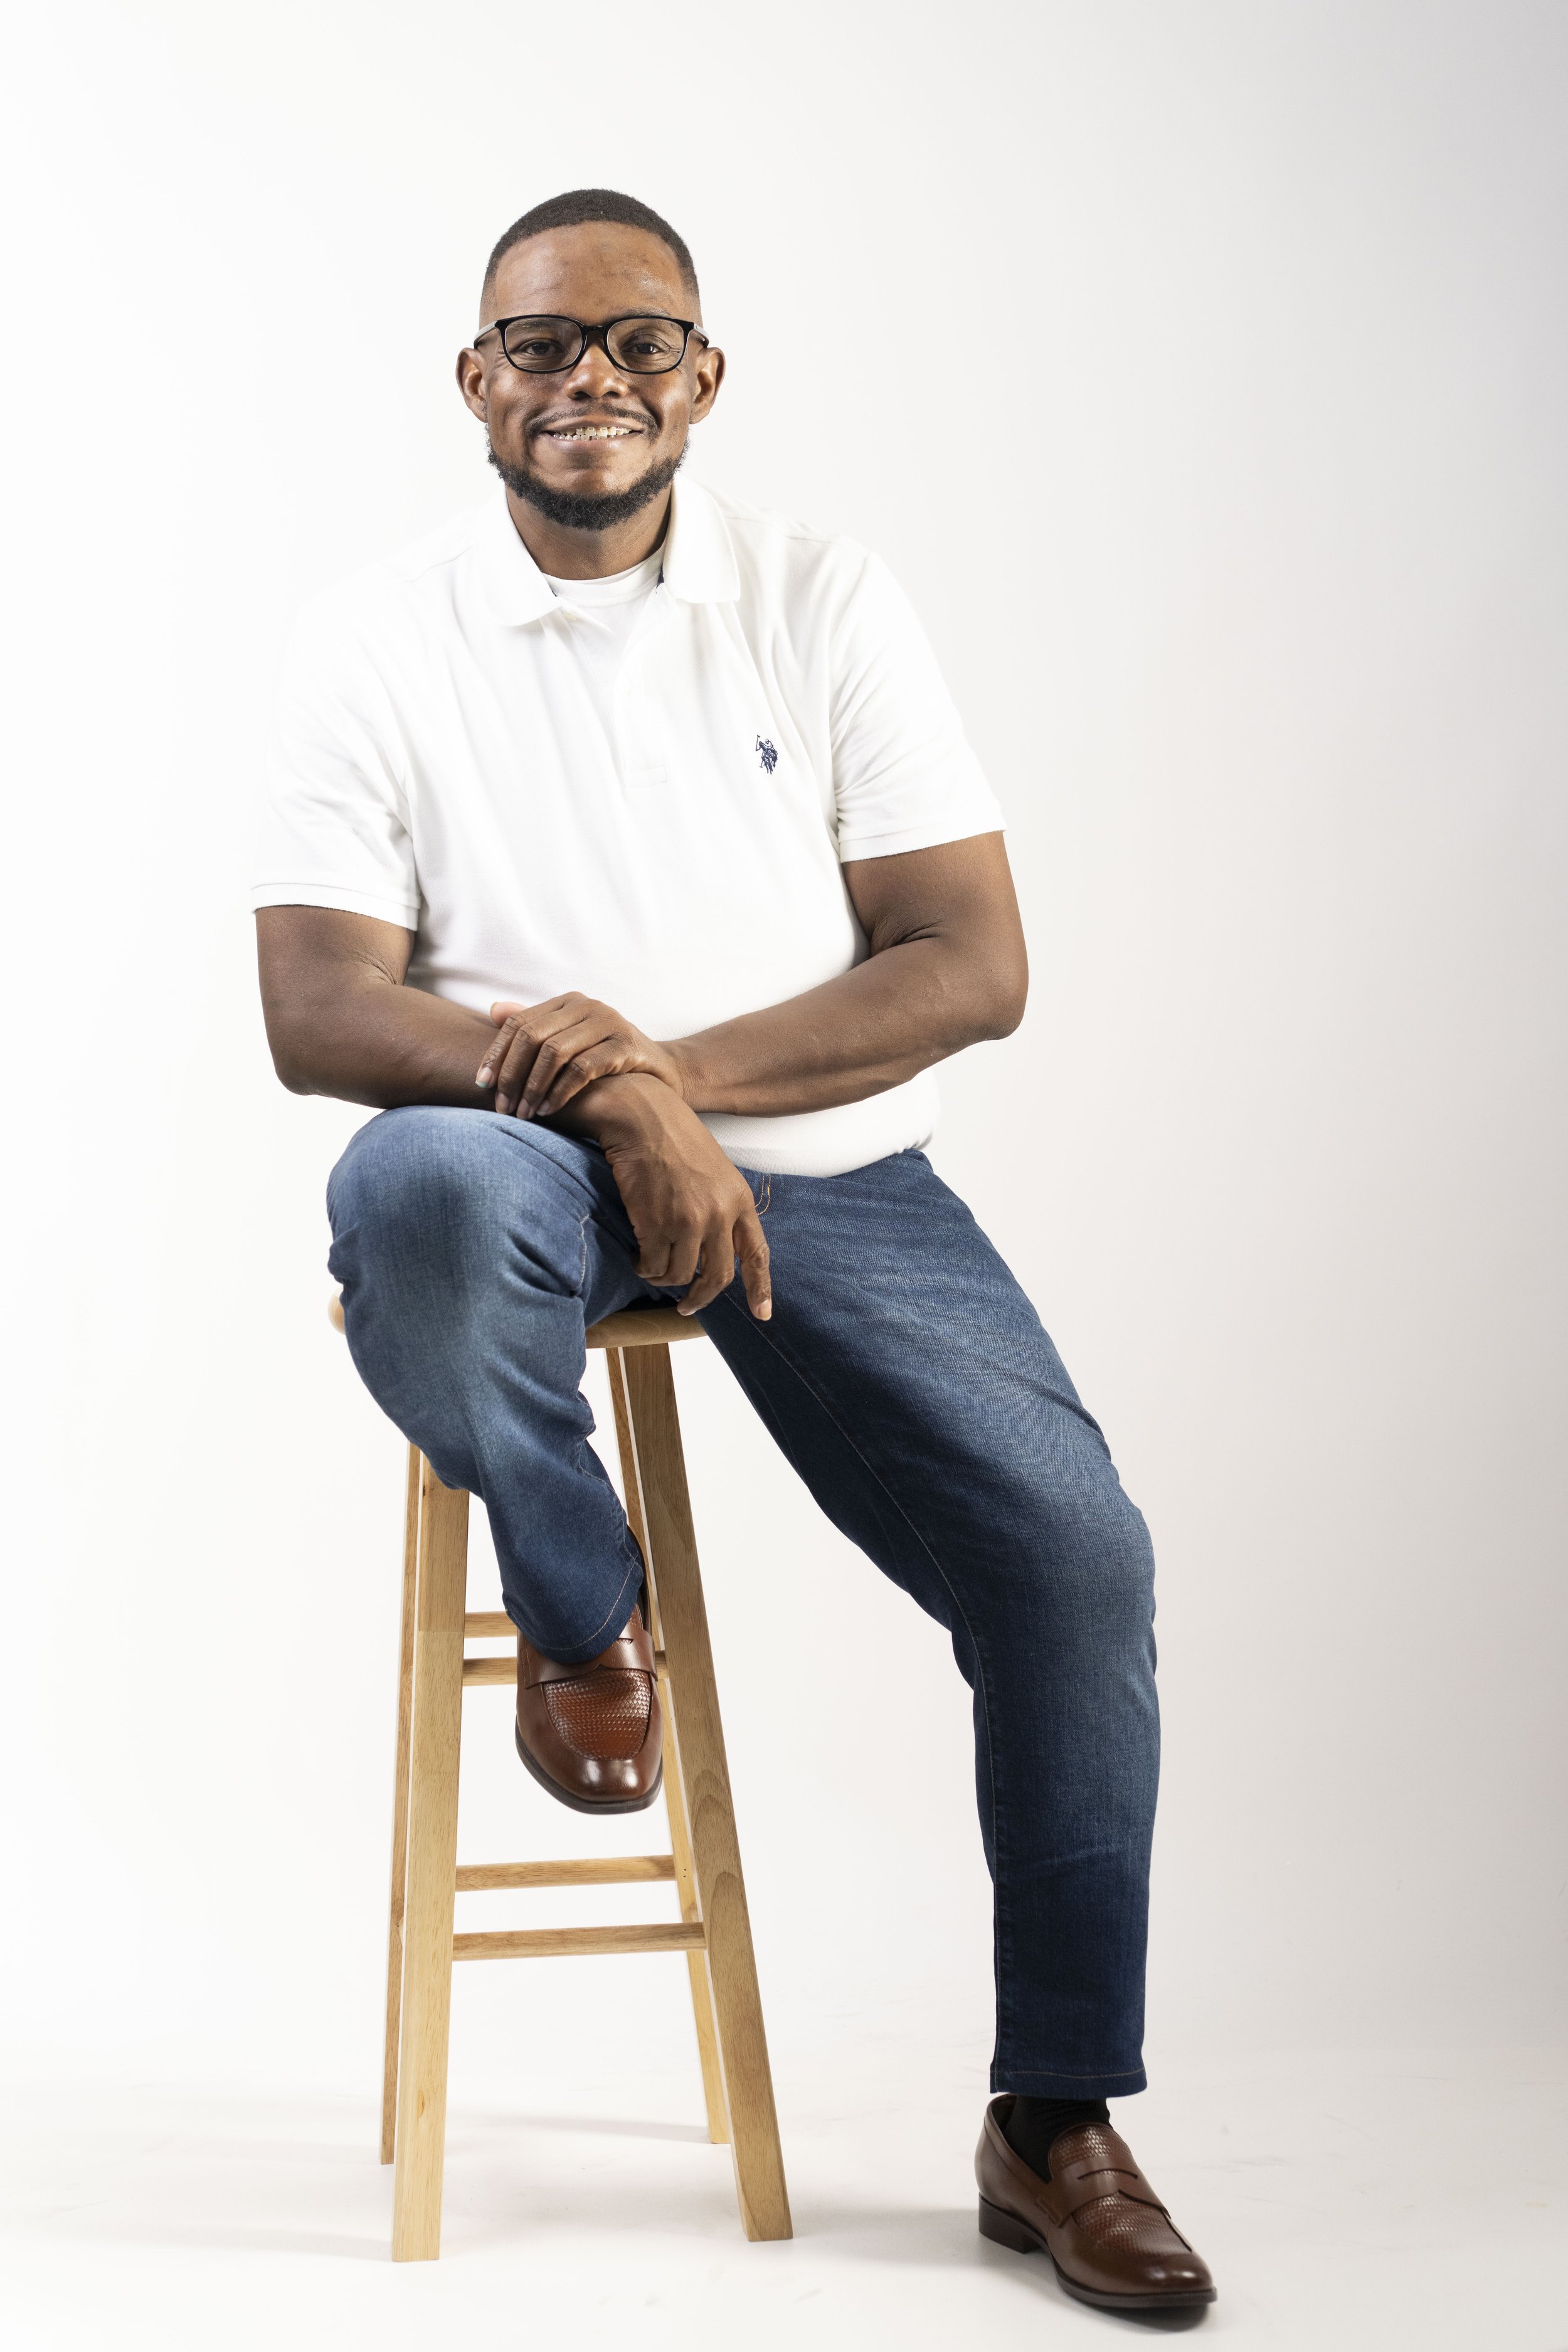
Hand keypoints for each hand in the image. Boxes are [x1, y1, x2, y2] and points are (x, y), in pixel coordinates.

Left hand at [476, 993, 683, 1118]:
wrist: (662, 1074)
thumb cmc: (608, 1061)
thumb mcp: (570, 1041)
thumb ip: (536, 1027)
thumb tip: (493, 1010)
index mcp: (568, 1002)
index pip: (519, 1023)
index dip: (496, 1053)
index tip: (481, 1083)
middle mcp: (588, 1006)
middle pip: (532, 1037)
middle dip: (512, 1075)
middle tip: (503, 1107)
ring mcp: (609, 1023)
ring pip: (555, 1052)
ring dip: (533, 1087)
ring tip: (524, 1114)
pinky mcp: (626, 1045)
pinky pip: (582, 1068)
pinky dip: (560, 1092)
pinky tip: (549, 1110)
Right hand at [580, 1076, 770, 1319]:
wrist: (643, 1115)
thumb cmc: (673, 1137)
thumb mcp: (714, 1171)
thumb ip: (721, 1206)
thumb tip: (713, 1246)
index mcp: (740, 1199)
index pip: (756, 1253)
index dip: (760, 1287)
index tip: (763, 1314)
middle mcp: (720, 1214)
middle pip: (717, 1277)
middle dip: (700, 1298)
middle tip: (685, 1306)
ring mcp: (690, 1220)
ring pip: (678, 1275)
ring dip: (661, 1276)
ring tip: (648, 1264)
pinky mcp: (657, 1224)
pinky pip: (652, 1265)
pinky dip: (643, 1266)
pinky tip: (635, 1255)